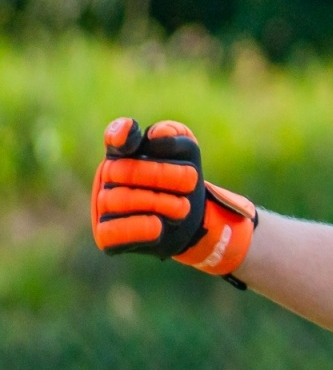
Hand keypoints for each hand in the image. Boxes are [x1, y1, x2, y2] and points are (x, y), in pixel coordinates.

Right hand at [91, 118, 257, 284]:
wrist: (191, 221)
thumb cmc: (182, 181)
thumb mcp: (188, 152)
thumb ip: (174, 134)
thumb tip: (156, 135)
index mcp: (122, 154)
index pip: (114, 138)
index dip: (121, 134)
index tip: (131, 133)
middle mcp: (107, 179)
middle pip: (123, 171)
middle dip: (163, 174)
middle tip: (191, 180)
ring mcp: (103, 208)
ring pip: (120, 200)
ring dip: (161, 202)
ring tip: (183, 207)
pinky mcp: (107, 236)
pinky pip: (113, 232)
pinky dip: (138, 227)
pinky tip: (158, 225)